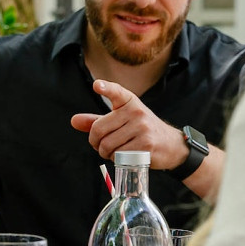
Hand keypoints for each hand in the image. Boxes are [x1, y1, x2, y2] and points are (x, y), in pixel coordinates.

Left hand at [71, 80, 189, 169]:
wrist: (170, 144)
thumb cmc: (141, 130)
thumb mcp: (121, 120)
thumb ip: (96, 121)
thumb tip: (74, 121)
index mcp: (129, 101)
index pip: (116, 92)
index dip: (105, 88)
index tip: (96, 85)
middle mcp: (136, 111)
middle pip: (99, 129)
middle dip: (95, 142)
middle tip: (100, 146)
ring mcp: (142, 128)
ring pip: (107, 145)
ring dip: (105, 153)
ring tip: (113, 151)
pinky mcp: (146, 145)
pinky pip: (118, 155)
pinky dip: (116, 159)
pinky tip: (123, 156)